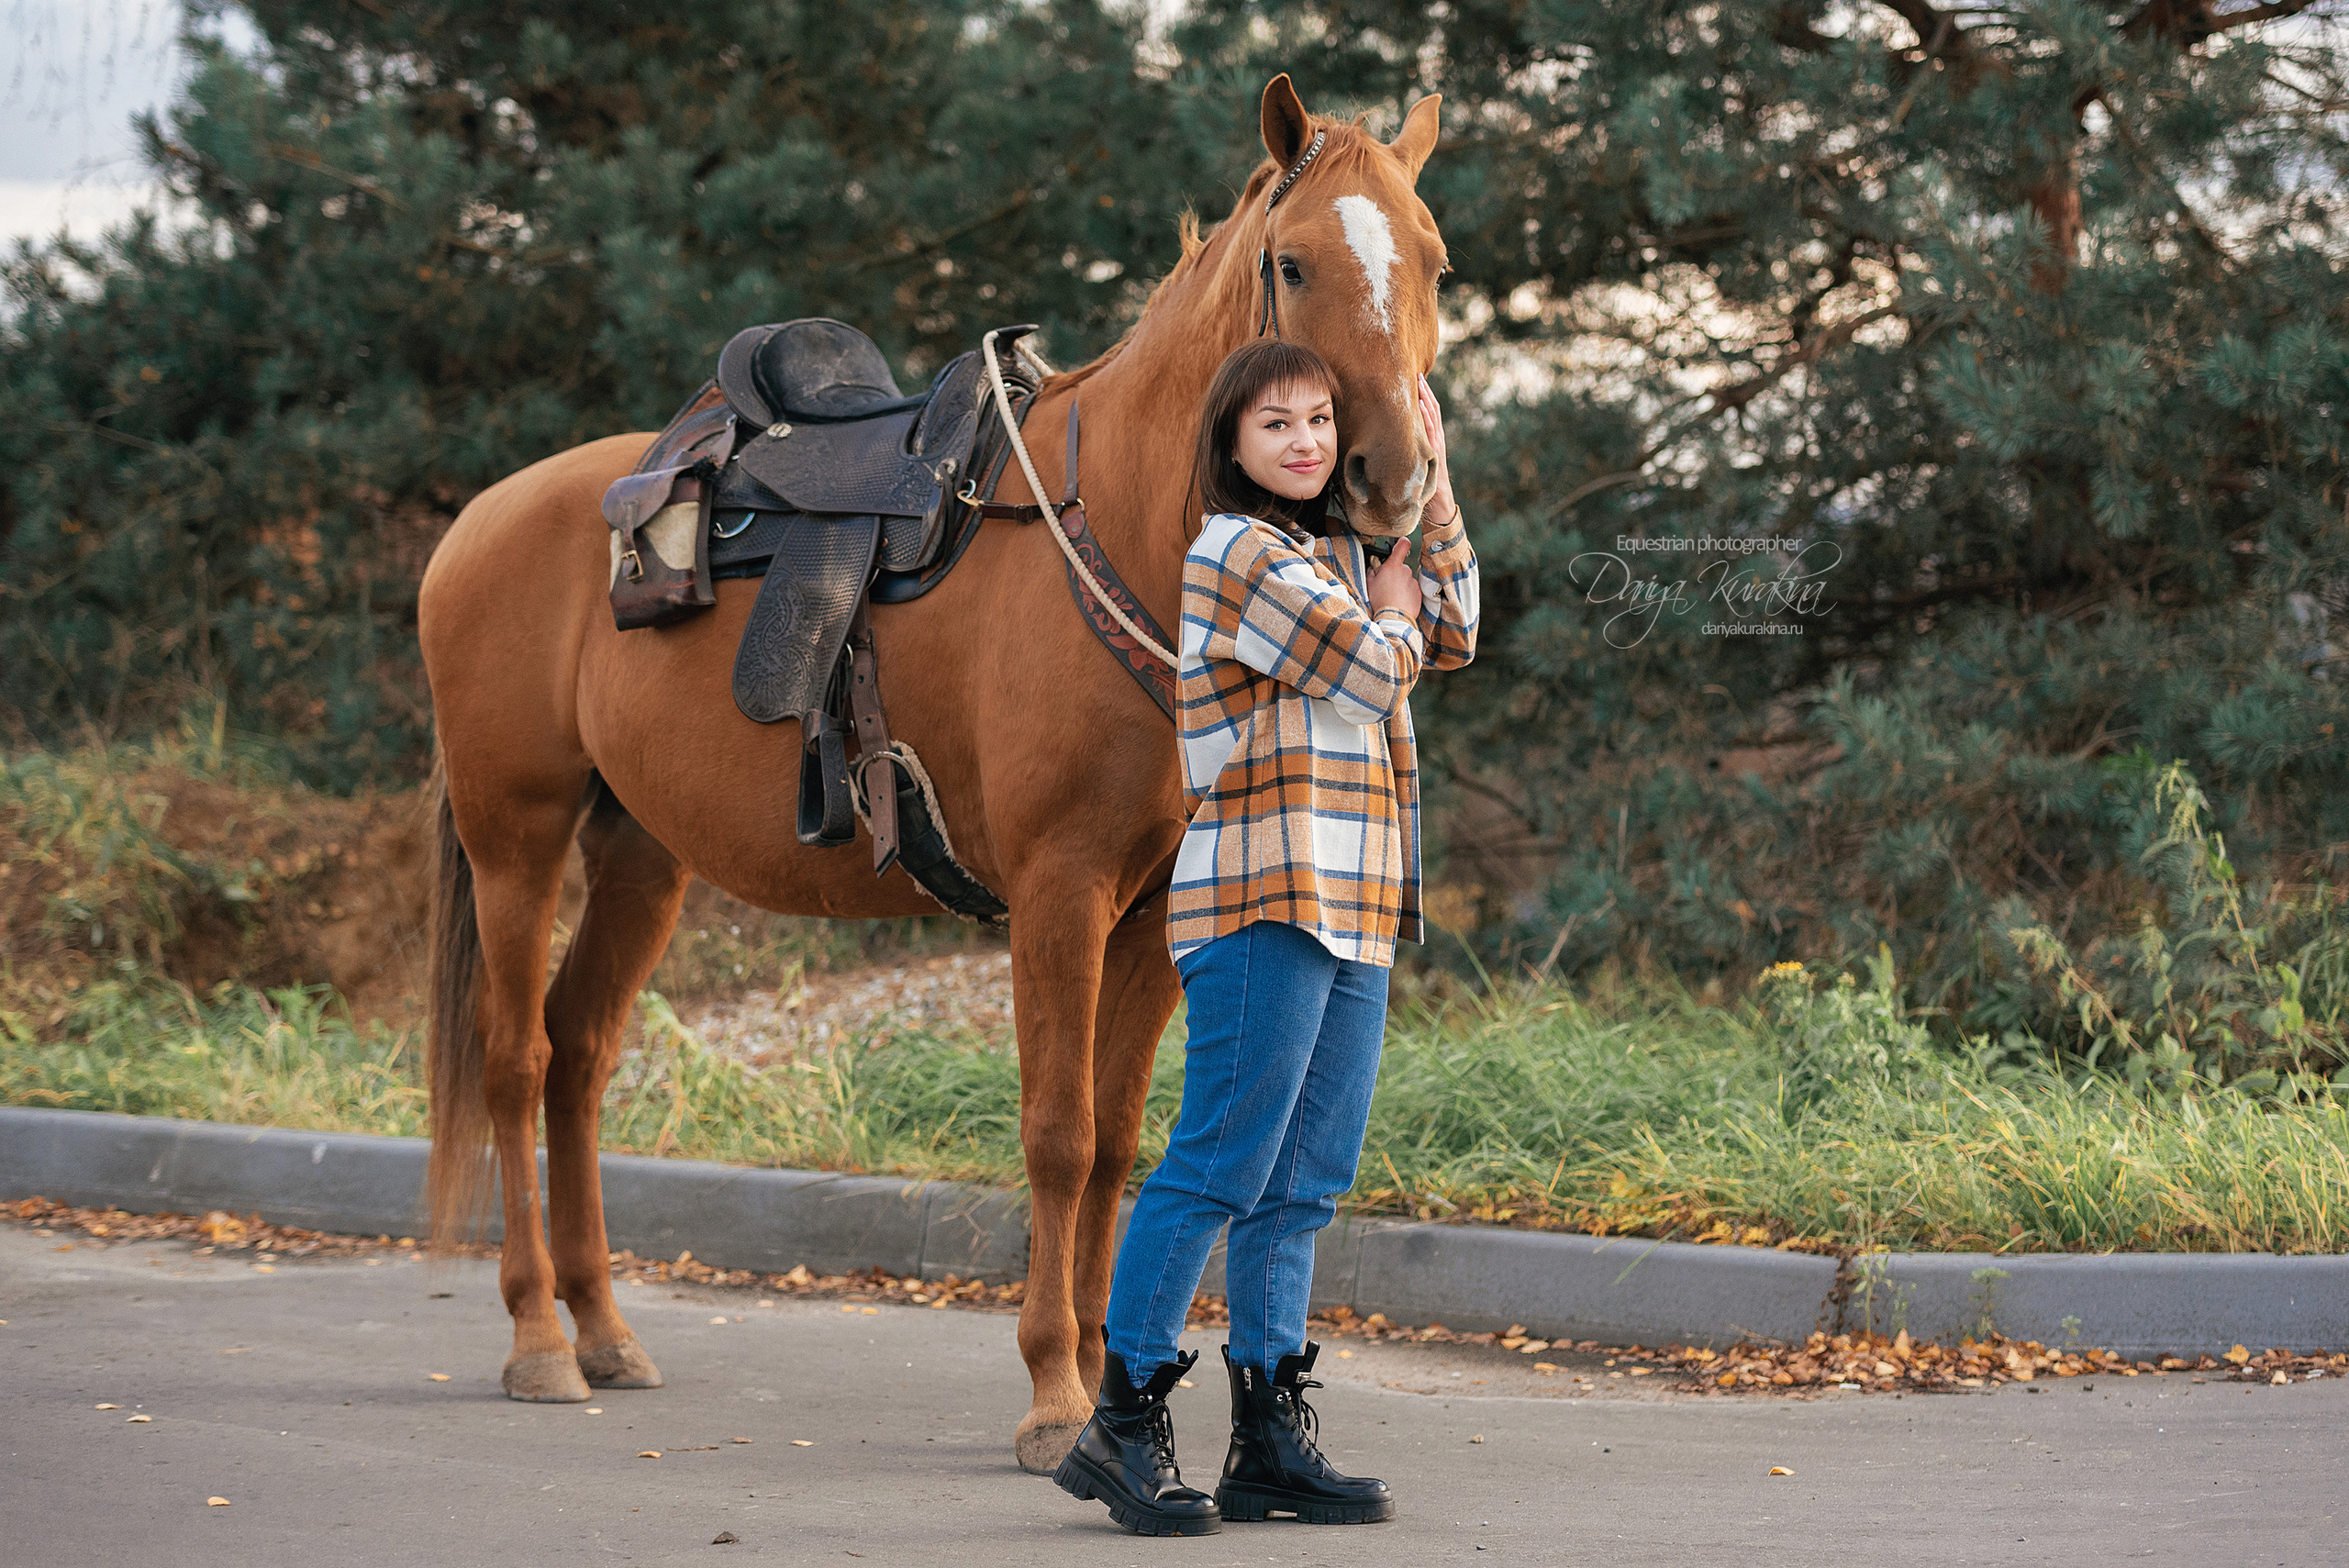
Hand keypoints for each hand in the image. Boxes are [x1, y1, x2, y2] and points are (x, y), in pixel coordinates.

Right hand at [1368, 536, 1421, 622]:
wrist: (1394, 617)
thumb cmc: (1380, 600)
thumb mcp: (1370, 583)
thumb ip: (1373, 569)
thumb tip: (1374, 565)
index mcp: (1393, 566)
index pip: (1403, 545)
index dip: (1402, 542)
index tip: (1400, 544)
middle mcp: (1406, 571)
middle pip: (1401, 567)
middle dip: (1395, 573)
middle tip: (1386, 584)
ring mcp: (1413, 582)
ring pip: (1406, 579)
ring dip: (1400, 585)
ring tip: (1392, 596)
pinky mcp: (1418, 592)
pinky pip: (1411, 590)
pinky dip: (1406, 594)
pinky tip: (1399, 601)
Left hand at [1416, 374, 1456, 524]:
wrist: (1438, 503)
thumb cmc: (1421, 485)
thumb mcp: (1409, 464)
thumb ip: (1402, 453)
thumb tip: (1382, 446)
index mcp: (1428, 440)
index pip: (1425, 413)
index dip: (1420, 396)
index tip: (1411, 380)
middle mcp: (1434, 438)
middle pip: (1430, 409)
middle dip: (1424, 391)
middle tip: (1416, 373)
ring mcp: (1436, 444)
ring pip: (1432, 416)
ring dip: (1426, 398)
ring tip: (1420, 382)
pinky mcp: (1435, 452)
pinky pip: (1430, 431)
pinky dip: (1425, 417)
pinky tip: (1419, 405)